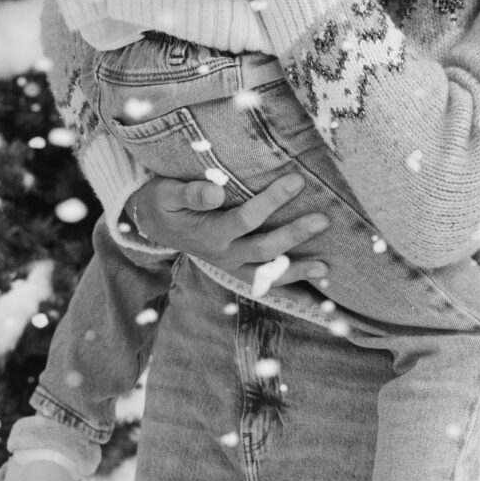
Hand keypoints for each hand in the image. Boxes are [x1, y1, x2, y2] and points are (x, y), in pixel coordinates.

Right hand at [123, 170, 329, 293]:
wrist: (154, 225)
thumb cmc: (164, 202)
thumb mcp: (166, 193)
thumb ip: (189, 193)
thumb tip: (216, 192)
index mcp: (209, 232)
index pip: (245, 218)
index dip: (271, 200)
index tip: (297, 180)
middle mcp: (223, 254)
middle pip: (263, 248)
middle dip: (294, 235)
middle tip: (323, 220)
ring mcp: (232, 266)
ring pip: (268, 274)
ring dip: (297, 272)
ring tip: (325, 268)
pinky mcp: (238, 271)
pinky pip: (266, 286)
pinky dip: (291, 294)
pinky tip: (315, 300)